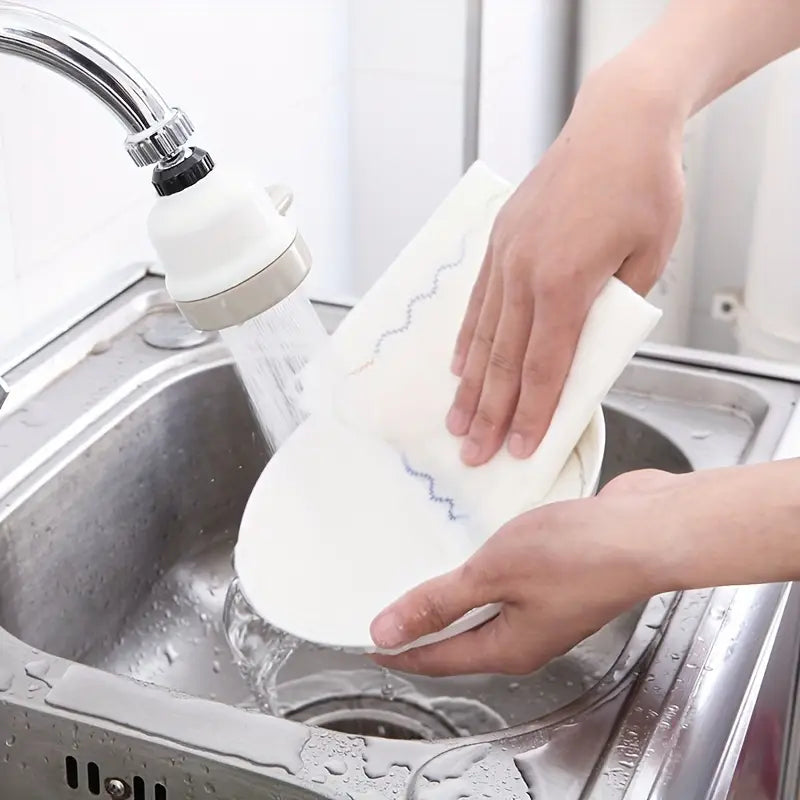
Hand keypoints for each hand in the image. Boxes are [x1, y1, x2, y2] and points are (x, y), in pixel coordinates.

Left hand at [370, 470, 683, 675]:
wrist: (650, 531)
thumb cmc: (581, 555)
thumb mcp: (493, 574)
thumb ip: (439, 602)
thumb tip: (387, 632)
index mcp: (507, 647)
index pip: (435, 658)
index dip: (398, 649)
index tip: (365, 640)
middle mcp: (526, 636)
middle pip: (459, 637)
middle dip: (421, 625)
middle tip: (386, 606)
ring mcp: (545, 608)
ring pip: (484, 608)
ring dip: (451, 595)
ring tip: (421, 574)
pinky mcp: (559, 579)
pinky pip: (508, 583)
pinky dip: (482, 572)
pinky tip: (472, 546)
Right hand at [448, 63, 685, 466]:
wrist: (616, 124)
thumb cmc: (642, 185)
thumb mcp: (650, 258)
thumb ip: (616, 313)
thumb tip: (591, 351)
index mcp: (566, 283)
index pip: (544, 368)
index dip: (531, 415)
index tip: (519, 449)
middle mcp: (525, 274)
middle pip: (503, 362)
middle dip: (489, 415)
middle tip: (474, 453)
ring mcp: (505, 258)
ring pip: (482, 337)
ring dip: (469, 386)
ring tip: (456, 423)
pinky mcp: (498, 244)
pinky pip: (476, 304)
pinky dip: (466, 341)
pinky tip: (459, 367)